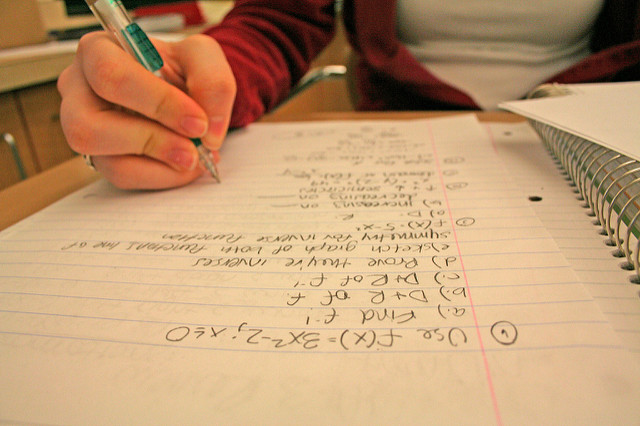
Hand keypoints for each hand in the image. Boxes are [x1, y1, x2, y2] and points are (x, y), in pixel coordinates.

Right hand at [58, 32, 235, 188]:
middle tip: (195, 149)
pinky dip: (162, 176)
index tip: (198, 122)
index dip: (158, 104)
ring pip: (108, 161)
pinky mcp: (101, 156)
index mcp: (97, 51)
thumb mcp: (203, 58)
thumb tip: (208, 132)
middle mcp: (79, 90)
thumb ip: (212, 83)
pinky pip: (125, 177)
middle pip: (90, 127)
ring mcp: (83, 128)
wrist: (181, 91)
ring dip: (160, 166)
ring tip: (195, 158)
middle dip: (153, 141)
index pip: (113, 77)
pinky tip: (185, 165)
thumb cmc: (180, 69)